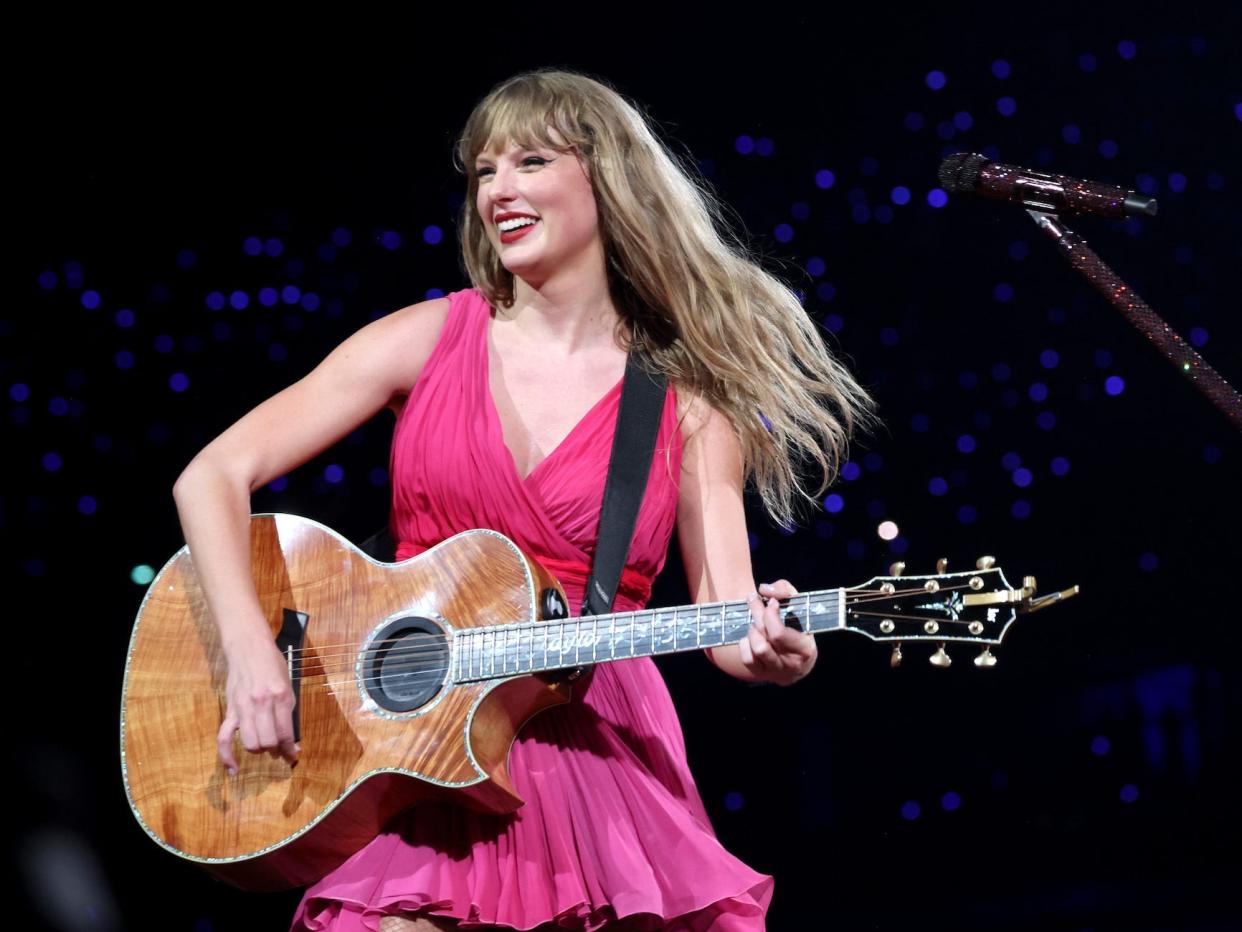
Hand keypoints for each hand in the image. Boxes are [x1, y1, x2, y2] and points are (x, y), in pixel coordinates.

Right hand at [217, 637, 299, 773]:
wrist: (248, 648)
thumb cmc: (272, 664)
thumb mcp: (288, 683)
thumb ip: (287, 708)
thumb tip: (290, 736)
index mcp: (280, 697)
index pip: (285, 732)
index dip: (291, 748)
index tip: (294, 755)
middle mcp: (261, 704)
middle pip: (268, 741)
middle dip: (275, 750)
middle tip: (279, 748)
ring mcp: (243, 708)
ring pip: (250, 743)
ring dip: (258, 750)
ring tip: (264, 747)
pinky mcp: (230, 709)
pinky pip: (224, 738)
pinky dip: (227, 756)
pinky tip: (234, 769)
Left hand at [738, 580, 816, 685]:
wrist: (799, 661)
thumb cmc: (799, 627)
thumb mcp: (800, 606)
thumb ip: (785, 591)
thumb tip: (764, 589)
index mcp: (804, 649)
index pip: (778, 633)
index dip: (770, 614)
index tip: (771, 602)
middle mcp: (790, 663)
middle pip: (764, 637)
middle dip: (756, 613)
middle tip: (753, 598)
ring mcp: (775, 671)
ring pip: (755, 650)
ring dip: (753, 631)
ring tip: (756, 622)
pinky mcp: (761, 675)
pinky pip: (747, 658)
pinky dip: (745, 644)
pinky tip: (751, 636)